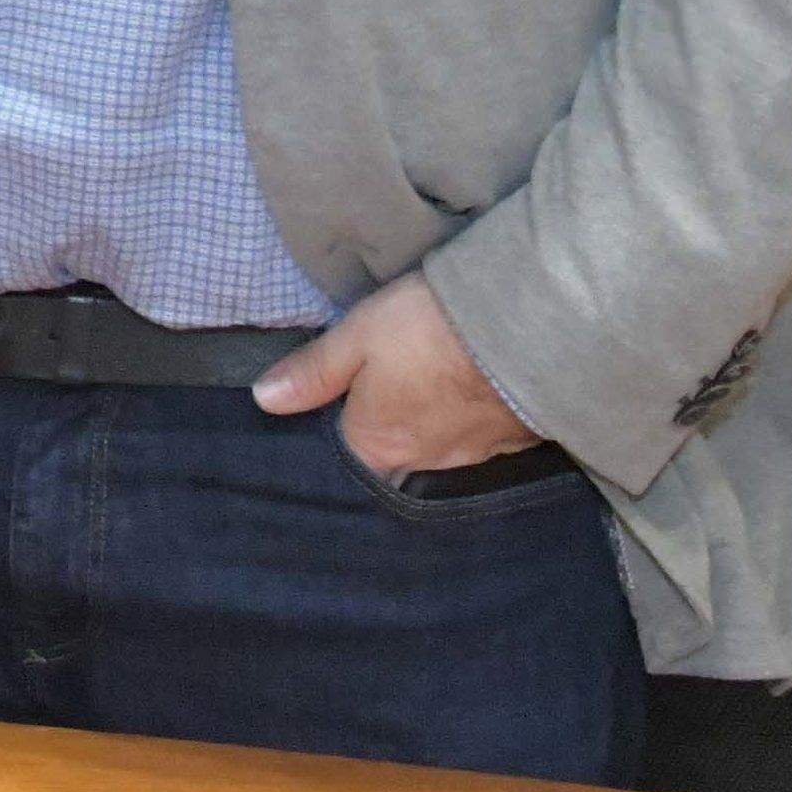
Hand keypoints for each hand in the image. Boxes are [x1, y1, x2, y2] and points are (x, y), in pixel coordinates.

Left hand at [251, 269, 543, 479]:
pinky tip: (468, 400)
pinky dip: (467, 426)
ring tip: (425, 394)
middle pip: (391, 462)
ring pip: (435, 453)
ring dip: (428, 430)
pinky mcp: (511, 443)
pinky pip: (477, 444)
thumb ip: (313, 372)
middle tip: (385, 398)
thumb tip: (264, 400)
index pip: (344, 460)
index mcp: (376, 445)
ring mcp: (471, 457)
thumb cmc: (430, 329)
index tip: (335, 413)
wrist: (527, 327)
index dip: (337, 437)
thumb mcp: (357, 336)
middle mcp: (422, 463)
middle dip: (384, 437)